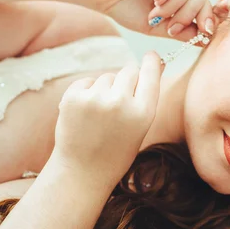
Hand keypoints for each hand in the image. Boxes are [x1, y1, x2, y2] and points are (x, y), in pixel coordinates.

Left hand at [51, 51, 162, 183]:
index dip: (151, 62)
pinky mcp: (73, 97)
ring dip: (105, 89)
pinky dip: (87, 92)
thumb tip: (156, 63)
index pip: (151, 74)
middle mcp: (120, 103)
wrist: (81, 172)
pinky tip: (86, 114)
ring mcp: (95, 99)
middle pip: (129, 71)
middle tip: (120, 100)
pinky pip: (87, 82)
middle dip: (127, 80)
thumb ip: (146, 97)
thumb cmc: (116, 151)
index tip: (151, 55)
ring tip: (99, 116)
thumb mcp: (140, 127)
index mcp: (143, 113)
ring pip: (107, 77)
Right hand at [81, 0, 214, 41]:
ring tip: (157, 16)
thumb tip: (206, 39)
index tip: (205, 33)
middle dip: (191, 13)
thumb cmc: (125, 7)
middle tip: (173, 29)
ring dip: (177, 5)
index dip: (208, 16)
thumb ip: (181, 31)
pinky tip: (157, 0)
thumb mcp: (158, 26)